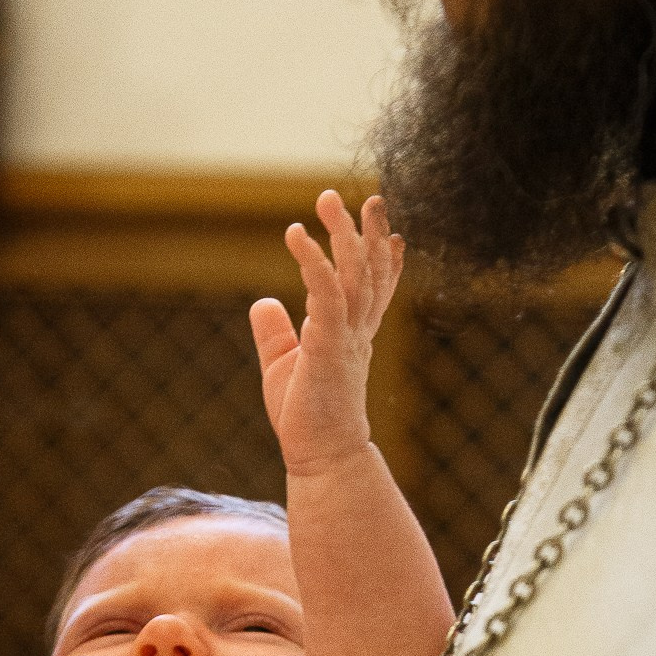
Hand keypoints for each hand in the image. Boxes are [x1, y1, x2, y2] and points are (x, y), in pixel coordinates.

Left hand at [250, 192, 403, 472]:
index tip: (391, 231)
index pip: (375, 288)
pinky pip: (327, 294)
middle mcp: (356, 330)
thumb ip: (276, 332)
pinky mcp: (329, 345)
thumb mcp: (285, 365)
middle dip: (368, 231)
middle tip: (364, 198)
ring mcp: (347, 336)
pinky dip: (313, 261)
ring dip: (344, 233)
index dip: (385, 259)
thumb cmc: (306, 417)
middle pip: (371, 270)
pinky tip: (296, 235)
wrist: (322, 457)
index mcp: (352, 334)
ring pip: (355, 273)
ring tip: (328, 200)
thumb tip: (264, 301)